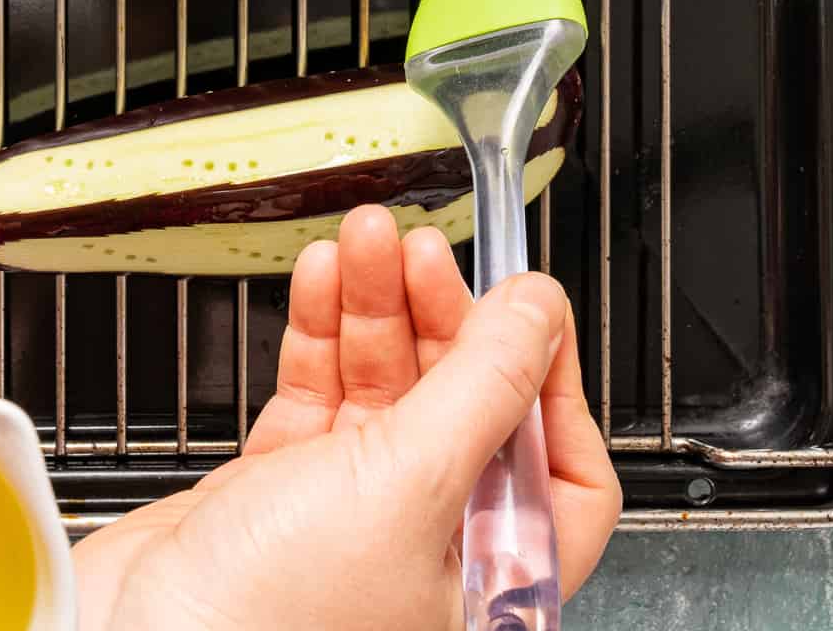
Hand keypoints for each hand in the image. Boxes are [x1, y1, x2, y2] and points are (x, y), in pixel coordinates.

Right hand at [73, 207, 620, 630]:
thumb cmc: (270, 620)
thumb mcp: (406, 486)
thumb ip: (482, 388)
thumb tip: (540, 314)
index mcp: (488, 580)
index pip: (561, 474)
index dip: (549, 384)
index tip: (528, 308)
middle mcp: (429, 549)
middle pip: (466, 407)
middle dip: (443, 318)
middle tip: (422, 251)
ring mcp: (352, 515)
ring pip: (386, 386)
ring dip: (376, 306)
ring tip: (364, 239)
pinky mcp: (283, 489)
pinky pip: (320, 392)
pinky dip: (322, 331)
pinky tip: (322, 280)